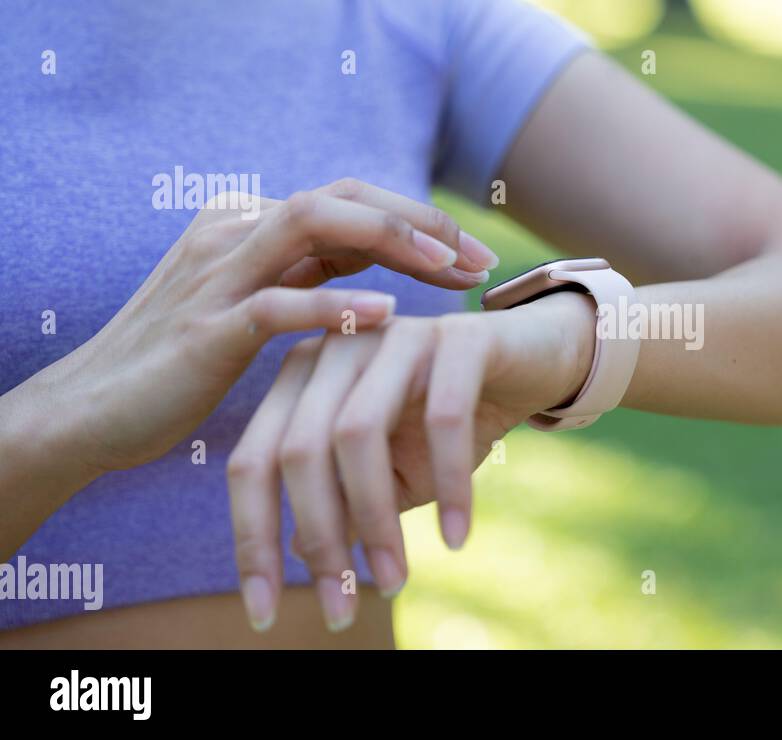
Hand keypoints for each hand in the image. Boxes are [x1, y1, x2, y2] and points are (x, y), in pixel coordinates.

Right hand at [17, 178, 498, 476]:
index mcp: (249, 225)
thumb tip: (378, 267)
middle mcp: (235, 232)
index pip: (350, 200)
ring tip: (449, 270)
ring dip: (391, 240)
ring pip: (314, 223)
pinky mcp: (206, 328)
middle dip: (421, 220)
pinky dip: (335, 306)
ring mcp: (218, 275)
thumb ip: (306, 277)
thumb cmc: (181, 363)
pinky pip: (278, 303)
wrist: (90, 411)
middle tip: (480, 260)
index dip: (419, 222)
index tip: (474, 259)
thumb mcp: (253, 306)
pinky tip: (388, 317)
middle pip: (344, 196)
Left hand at [227, 291, 596, 631]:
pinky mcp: (459, 337)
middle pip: (299, 451)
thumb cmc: (455, 418)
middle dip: (320, 540)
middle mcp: (337, 347)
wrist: (537, 361)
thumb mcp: (393, 470)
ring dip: (376, 521)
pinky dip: (449, 486)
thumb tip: (292, 552)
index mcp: (303, 376)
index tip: (263, 613)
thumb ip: (342, 502)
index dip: (252, 540)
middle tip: (341, 610)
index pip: (253, 461)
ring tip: (395, 581)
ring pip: (358, 434)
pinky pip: (444, 419)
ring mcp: (395, 334)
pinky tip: (455, 539)